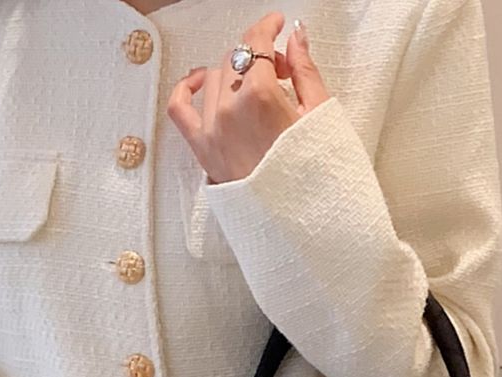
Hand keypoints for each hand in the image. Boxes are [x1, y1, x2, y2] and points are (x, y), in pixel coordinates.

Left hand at [167, 12, 330, 185]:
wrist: (304, 226)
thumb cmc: (317, 178)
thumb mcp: (320, 116)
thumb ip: (304, 69)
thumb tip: (296, 37)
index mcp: (260, 97)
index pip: (255, 43)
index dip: (266, 27)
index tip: (276, 25)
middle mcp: (230, 111)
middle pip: (236, 59)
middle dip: (258, 55)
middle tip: (282, 71)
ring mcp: (213, 131)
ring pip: (214, 78)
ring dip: (234, 73)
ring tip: (256, 88)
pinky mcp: (204, 151)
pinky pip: (180, 108)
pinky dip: (186, 88)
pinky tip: (199, 80)